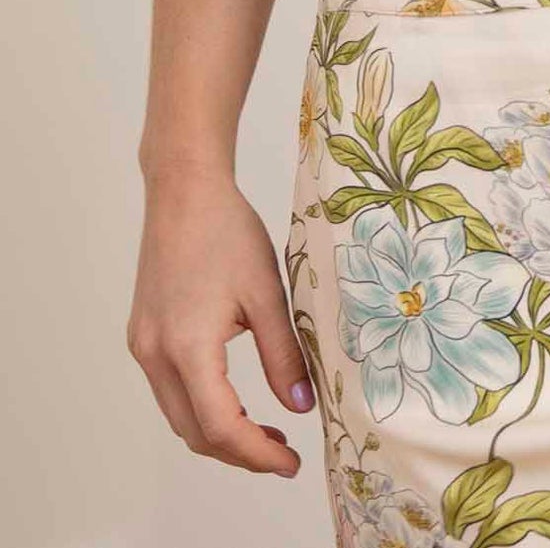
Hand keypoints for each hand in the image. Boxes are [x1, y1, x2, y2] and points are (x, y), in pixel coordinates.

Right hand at [127, 170, 315, 475]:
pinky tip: (235, 399)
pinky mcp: (143, 335)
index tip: (290, 464)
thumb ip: (283, 354)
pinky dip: (201, 405)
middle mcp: (154, 354)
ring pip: (179, 414)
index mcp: (187, 347)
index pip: (220, 426)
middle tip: (283, 453)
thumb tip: (301, 407)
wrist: (184, 190)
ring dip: (219, 432)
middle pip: (194, 431)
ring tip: (266, 432)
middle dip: (239, 451)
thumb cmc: (227, 231)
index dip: (256, 454)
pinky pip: (170, 390)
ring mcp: (143, 346)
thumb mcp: (267, 293)